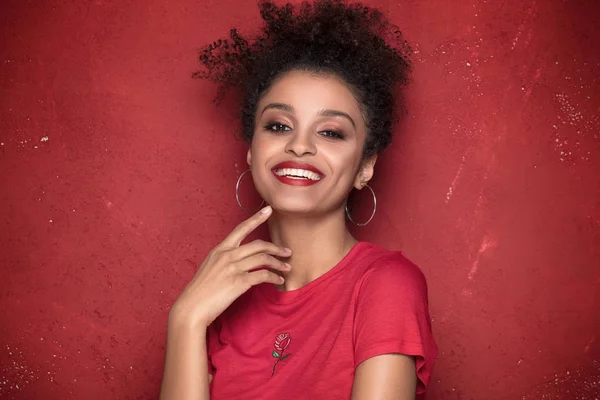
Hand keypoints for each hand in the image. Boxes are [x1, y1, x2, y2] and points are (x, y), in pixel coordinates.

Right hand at [169, 206, 290, 327]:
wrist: (192, 307)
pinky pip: (263, 275)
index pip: (241, 229)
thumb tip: (238, 261)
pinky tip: (279, 280)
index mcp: (220, 250)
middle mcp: (227, 255)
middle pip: (259, 245)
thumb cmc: (200, 290)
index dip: (256, 218)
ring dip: (279, 263)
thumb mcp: (209, 267)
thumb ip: (224, 260)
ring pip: (264, 259)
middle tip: (287, 252)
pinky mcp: (239, 282)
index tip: (268, 210)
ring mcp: (233, 268)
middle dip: (276, 248)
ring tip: (287, 267)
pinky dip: (274, 277)